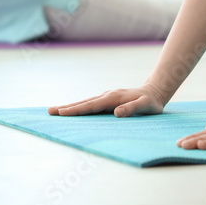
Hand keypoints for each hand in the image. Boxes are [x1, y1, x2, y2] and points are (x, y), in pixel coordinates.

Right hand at [48, 84, 167, 117]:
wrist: (155, 91)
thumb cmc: (152, 102)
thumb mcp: (146, 106)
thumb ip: (133, 108)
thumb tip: (116, 112)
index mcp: (113, 98)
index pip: (91, 106)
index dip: (76, 110)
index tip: (62, 113)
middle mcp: (107, 96)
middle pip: (84, 102)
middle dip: (67, 107)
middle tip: (50, 111)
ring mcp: (107, 96)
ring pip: (86, 102)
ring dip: (71, 106)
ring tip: (56, 110)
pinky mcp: (108, 99)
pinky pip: (91, 104)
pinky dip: (80, 106)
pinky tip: (74, 110)